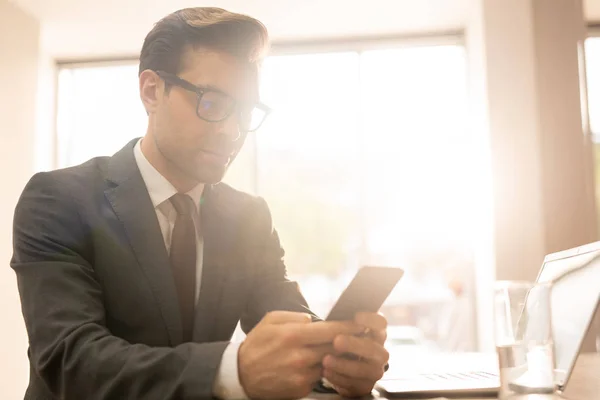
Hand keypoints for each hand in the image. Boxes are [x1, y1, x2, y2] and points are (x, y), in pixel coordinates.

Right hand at [238, 311, 362, 398]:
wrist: (241, 375)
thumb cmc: (256, 344)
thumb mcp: (269, 321)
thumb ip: (293, 316)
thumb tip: (313, 319)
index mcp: (293, 336)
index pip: (330, 330)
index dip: (348, 327)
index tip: (360, 324)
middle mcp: (300, 356)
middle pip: (334, 347)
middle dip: (345, 342)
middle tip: (354, 337)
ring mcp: (301, 375)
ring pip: (329, 363)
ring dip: (332, 357)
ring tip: (333, 350)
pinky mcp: (301, 389)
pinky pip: (318, 377)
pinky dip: (319, 370)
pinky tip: (313, 364)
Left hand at [322, 312, 388, 397]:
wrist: (340, 367)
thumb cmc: (341, 341)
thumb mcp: (342, 330)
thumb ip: (339, 323)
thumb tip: (319, 318)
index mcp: (376, 333)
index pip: (381, 323)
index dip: (371, 319)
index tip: (356, 316)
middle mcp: (380, 352)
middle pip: (373, 348)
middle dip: (355, 345)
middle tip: (337, 341)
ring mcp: (375, 370)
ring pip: (365, 369)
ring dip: (344, 364)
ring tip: (326, 360)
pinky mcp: (365, 386)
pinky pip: (354, 384)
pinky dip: (339, 378)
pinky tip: (326, 371)